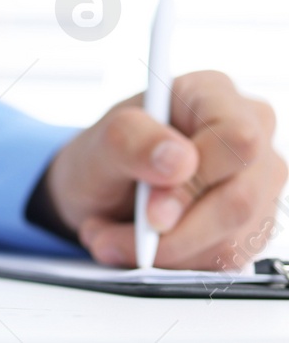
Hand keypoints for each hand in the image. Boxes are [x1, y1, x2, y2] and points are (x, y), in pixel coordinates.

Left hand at [43, 71, 284, 268]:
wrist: (100, 189)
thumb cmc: (105, 154)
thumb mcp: (99, 144)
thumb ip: (132, 141)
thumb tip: (179, 159)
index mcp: (212, 94)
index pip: (237, 138)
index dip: (197, 180)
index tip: (150, 209)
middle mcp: (248, 135)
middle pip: (240, 198)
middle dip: (172, 232)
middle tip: (117, 235)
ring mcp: (257, 182)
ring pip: (233, 237)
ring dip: (164, 251)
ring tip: (114, 237)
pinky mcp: (253, 224)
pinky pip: (226, 258)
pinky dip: (175, 262)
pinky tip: (141, 246)